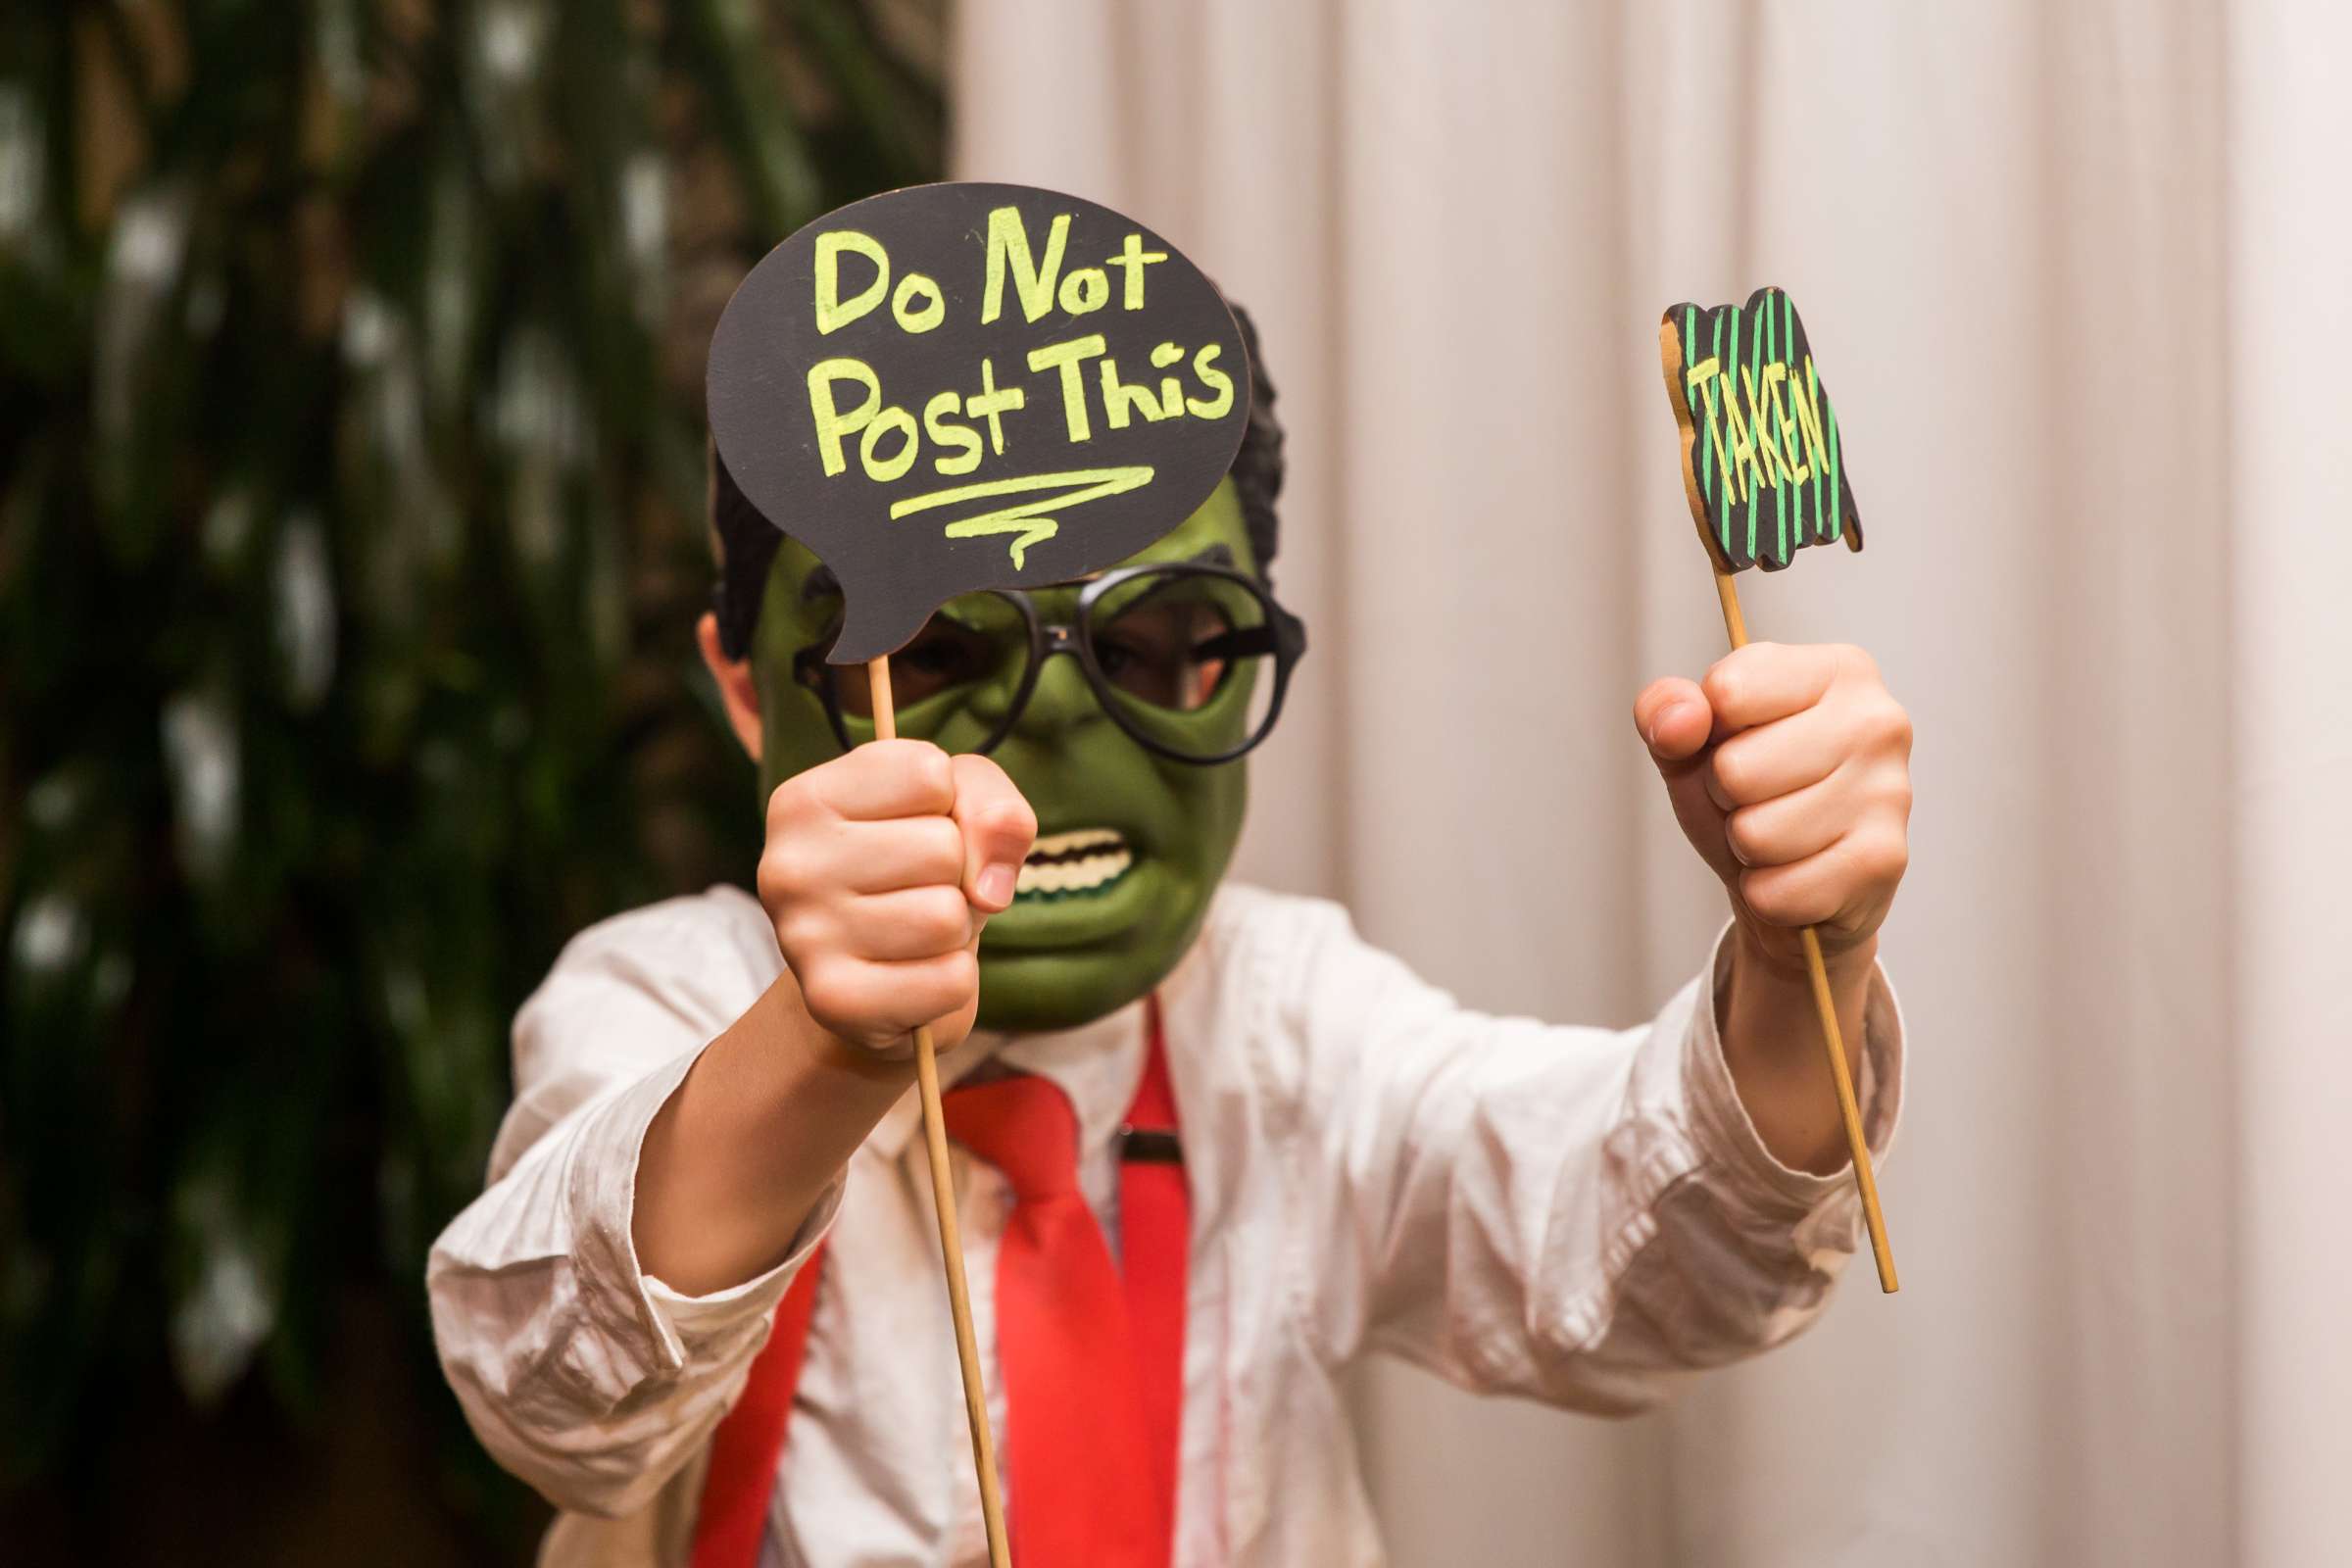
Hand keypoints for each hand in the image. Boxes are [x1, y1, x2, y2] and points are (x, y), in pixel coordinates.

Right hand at [758, 740, 1036, 1055]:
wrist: (872, 983)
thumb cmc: (916, 875)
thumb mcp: (958, 811)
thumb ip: (994, 811)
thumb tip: (988, 889)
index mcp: (805, 799)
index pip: (928, 774)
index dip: (949, 806)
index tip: (915, 828)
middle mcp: (789, 864)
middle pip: (942, 848)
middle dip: (956, 875)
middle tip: (916, 892)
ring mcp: (803, 936)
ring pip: (947, 916)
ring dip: (954, 929)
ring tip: (914, 932)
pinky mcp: (833, 1001)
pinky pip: (949, 980)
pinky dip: (952, 981)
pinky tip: (911, 975)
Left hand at [1634, 643, 1911, 974]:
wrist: (1800, 881)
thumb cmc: (1751, 793)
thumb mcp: (1693, 740)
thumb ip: (1667, 710)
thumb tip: (1679, 722)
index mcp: (1837, 670)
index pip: (1727, 691)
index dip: (1706, 732)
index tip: (1735, 742)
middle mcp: (1876, 721)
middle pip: (1736, 770)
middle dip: (1725, 796)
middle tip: (1756, 799)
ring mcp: (1889, 791)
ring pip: (1755, 834)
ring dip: (1747, 847)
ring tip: (1777, 835)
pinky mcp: (1883, 860)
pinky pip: (1778, 890)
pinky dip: (1767, 893)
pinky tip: (1796, 873)